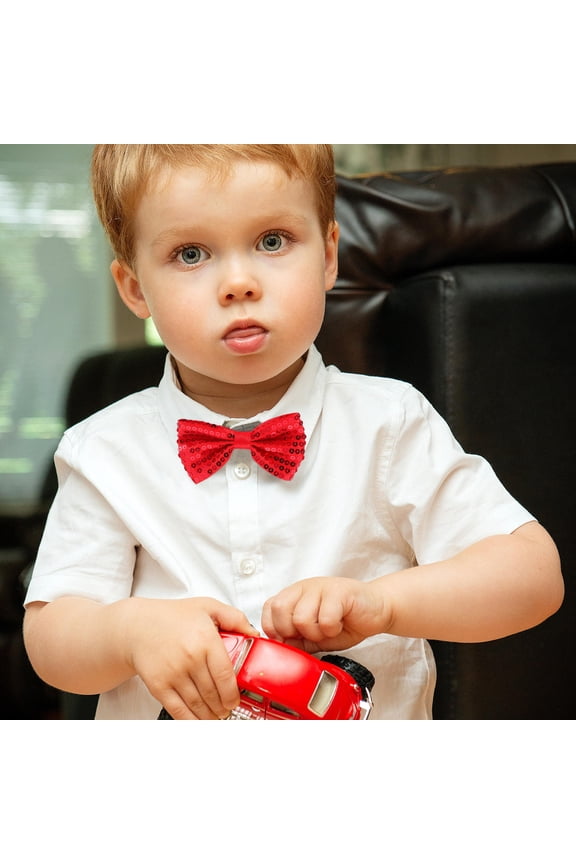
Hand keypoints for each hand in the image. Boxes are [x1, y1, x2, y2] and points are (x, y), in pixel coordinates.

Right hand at [125, 597, 258, 719]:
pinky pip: (178, 709)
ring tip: (216, 716)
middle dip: (223, 706)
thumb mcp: (207, 607)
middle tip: (227, 709)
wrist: (137, 626)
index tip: (236, 699)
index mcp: (205, 639)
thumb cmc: (172, 616)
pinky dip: (190, 720)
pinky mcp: (158, 685)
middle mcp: (190, 658)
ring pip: (197, 704)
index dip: (233, 693)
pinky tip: (198, 721)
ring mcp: (173, 673)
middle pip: (213, 693)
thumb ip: (234, 617)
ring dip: (210, 715)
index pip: (225, 675)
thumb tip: (253, 634)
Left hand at [261, 577, 390, 652]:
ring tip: (328, 629)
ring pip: (301, 617)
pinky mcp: (339, 592)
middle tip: (311, 634)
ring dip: (316, 632)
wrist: (377, 610)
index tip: (290, 639)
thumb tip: (280, 648)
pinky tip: (339, 624)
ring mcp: (321, 587)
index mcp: (295, 595)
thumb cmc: (346, 621)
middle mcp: (305, 588)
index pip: (269, 608)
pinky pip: (325, 619)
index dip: (274, 628)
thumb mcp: (315, 635)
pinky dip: (332, 629)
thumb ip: (296, 640)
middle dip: (292, 631)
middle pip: (280, 610)